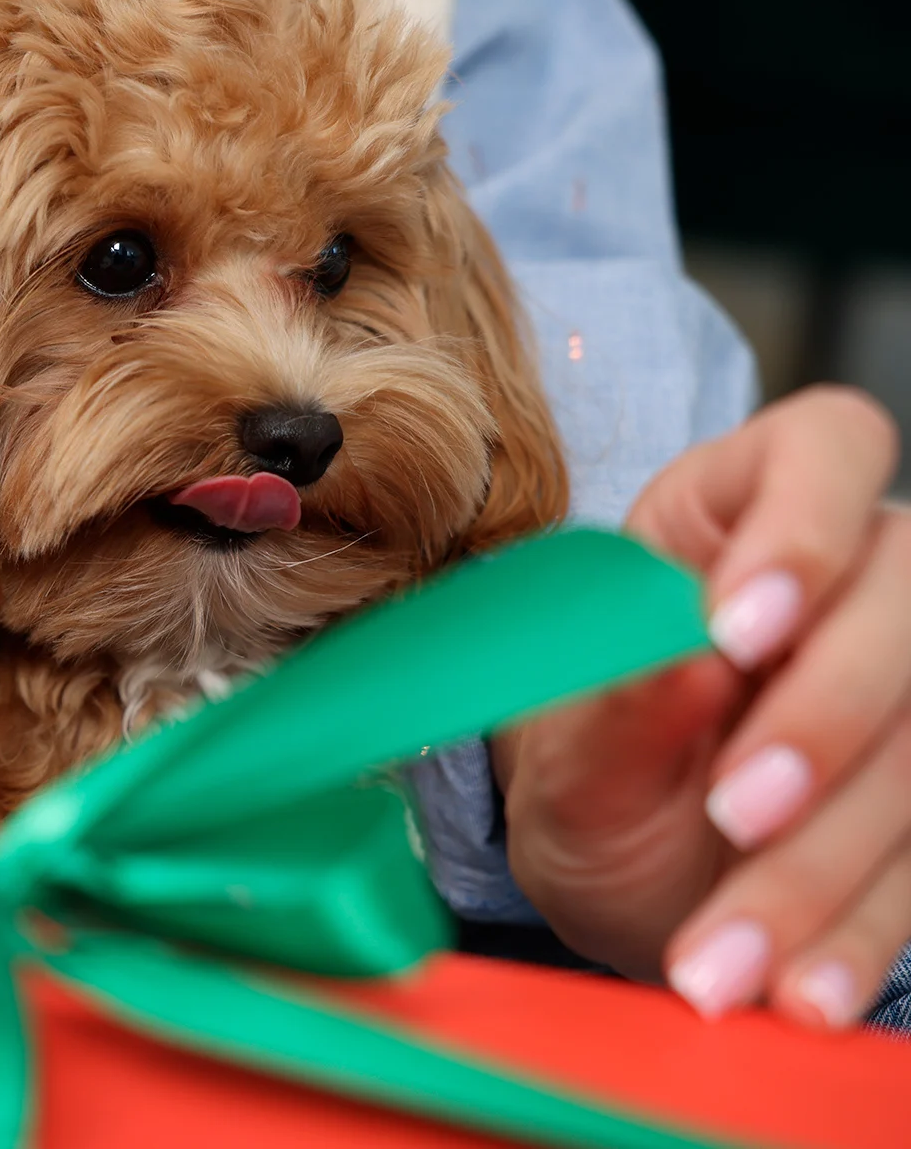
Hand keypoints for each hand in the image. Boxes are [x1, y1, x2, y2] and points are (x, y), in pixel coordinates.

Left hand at [496, 385, 908, 1027]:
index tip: (735, 628)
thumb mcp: (565, 747)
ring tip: (722, 965)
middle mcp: (858, 581)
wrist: (626, 885)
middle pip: (902, 603)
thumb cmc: (590, 775)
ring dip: (828, 870)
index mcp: (739, 512)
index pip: (820, 450)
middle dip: (821, 720)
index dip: (801, 527)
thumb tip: (687, 654)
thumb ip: (616, 701)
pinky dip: (863, 937)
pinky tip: (799, 992)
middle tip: (734, 813)